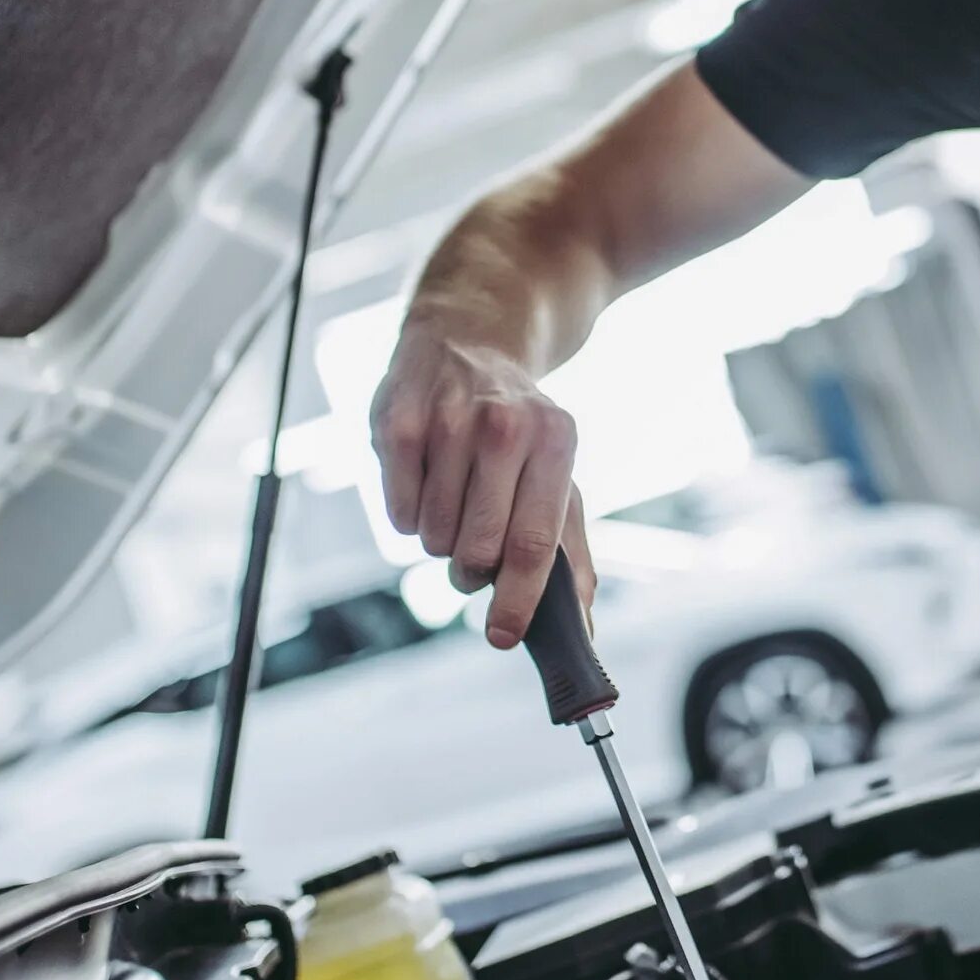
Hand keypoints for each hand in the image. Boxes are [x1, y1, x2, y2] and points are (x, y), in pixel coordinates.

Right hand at [369, 329, 594, 647]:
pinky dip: (408, 516)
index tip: (503, 638)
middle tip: (474, 556)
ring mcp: (450, 421)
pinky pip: (397, 513)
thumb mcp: (559, 474)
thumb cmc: (519, 429)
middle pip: (479, 548)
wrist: (465, 342)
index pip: (535, 543)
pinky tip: (424, 480)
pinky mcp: (399, 422)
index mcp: (557, 442)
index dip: (518, 600)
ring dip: (441, 539)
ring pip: (434, 536)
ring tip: (454, 500)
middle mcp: (506, 427)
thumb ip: (571, 552)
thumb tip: (582, 626)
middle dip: (472, 572)